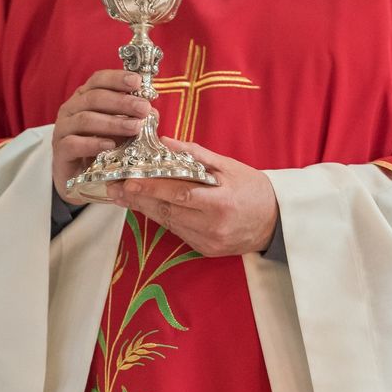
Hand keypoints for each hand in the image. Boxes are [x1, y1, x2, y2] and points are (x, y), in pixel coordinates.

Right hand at [52, 70, 152, 203]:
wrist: (78, 179)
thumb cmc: (101, 149)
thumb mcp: (120, 132)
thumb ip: (133, 119)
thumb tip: (152, 112)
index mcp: (85, 98)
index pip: (98, 80)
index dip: (117, 78)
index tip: (137, 82)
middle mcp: (71, 109)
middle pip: (94, 98)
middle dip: (121, 102)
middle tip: (143, 108)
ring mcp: (63, 129)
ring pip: (85, 119)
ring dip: (112, 123)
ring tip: (135, 127)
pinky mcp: (60, 151)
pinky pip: (73, 144)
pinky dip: (93, 143)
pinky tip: (110, 145)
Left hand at [106, 138, 278, 257]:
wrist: (276, 221)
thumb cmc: (254, 189)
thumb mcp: (229, 166)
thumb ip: (195, 154)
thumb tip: (166, 142)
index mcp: (220, 204)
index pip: (178, 195)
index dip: (151, 188)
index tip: (129, 181)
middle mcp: (212, 227)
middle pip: (167, 211)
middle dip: (138, 199)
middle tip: (114, 187)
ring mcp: (208, 241)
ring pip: (168, 223)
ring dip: (145, 208)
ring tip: (124, 195)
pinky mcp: (205, 250)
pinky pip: (178, 231)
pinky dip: (163, 218)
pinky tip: (148, 207)